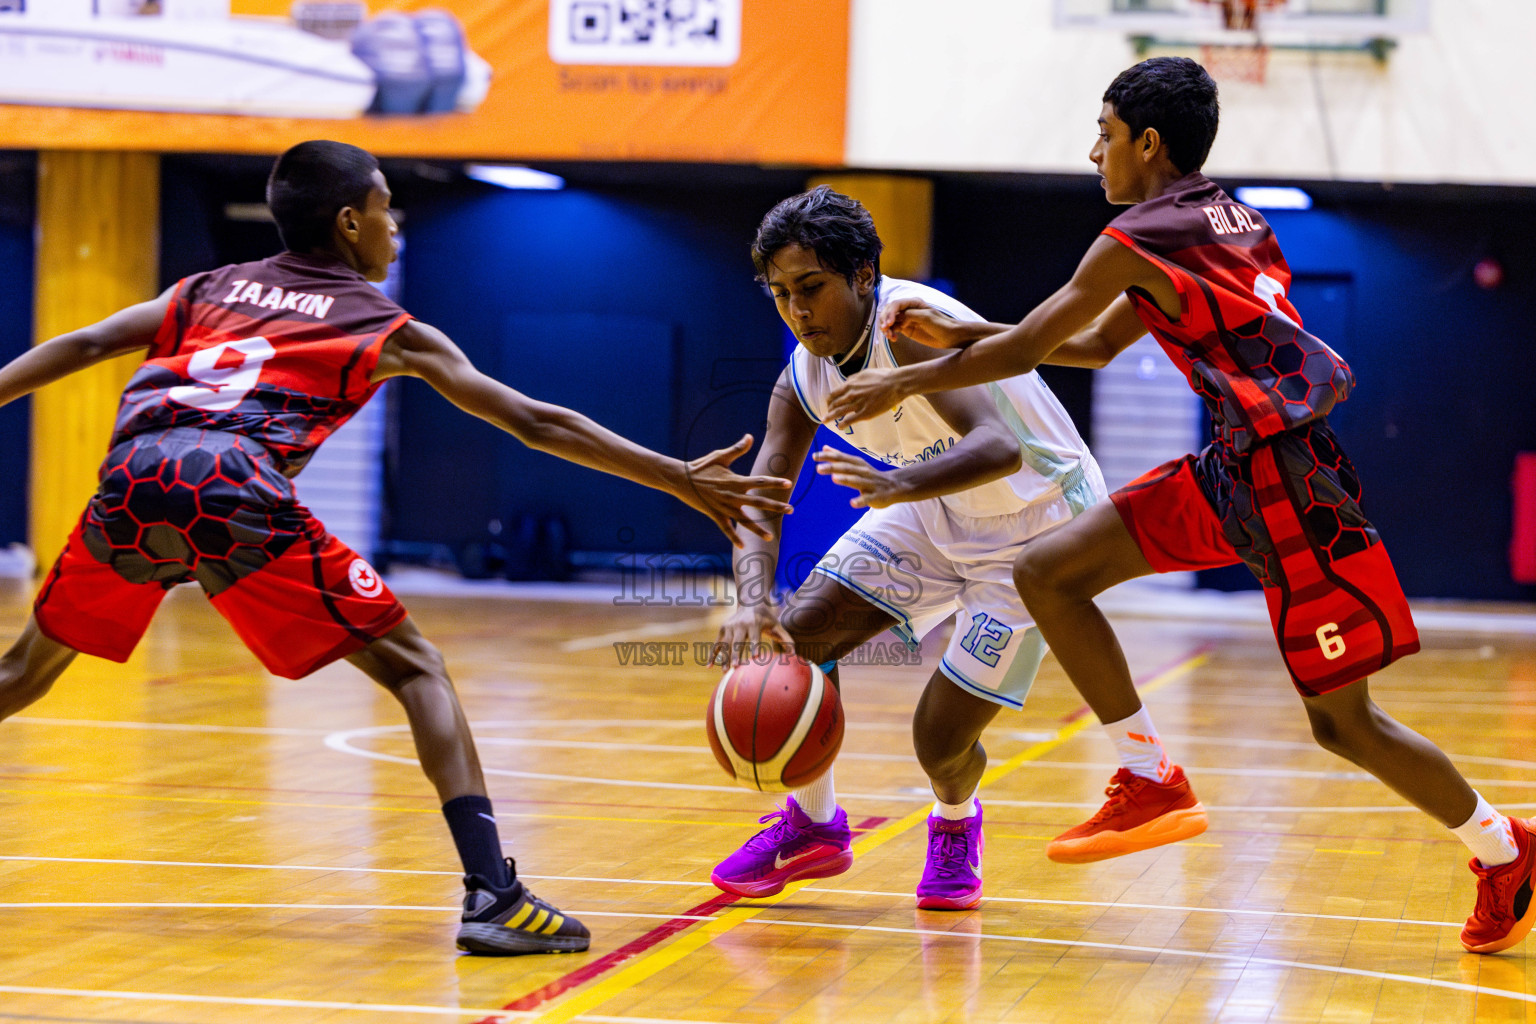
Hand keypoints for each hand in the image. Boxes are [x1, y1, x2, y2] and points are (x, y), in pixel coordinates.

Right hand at [679, 434, 793, 546]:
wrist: (681, 479)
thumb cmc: (701, 466)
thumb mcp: (720, 456)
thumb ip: (737, 449)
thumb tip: (750, 437)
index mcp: (736, 481)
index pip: (760, 481)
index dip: (775, 482)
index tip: (789, 482)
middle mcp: (732, 495)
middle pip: (758, 502)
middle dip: (776, 507)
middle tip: (791, 509)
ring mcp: (724, 507)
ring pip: (744, 520)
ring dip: (758, 529)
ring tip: (770, 536)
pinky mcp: (715, 514)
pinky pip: (726, 529)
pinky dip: (734, 538)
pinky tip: (742, 547)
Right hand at [710, 603, 795, 667]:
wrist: (750, 603)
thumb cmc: (766, 618)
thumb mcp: (777, 625)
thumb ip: (786, 639)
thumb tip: (794, 655)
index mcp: (754, 623)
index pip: (754, 636)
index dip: (754, 646)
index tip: (755, 657)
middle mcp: (740, 624)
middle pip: (737, 641)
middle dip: (735, 654)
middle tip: (735, 667)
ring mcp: (729, 626)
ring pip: (724, 644)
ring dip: (724, 658)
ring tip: (725, 672)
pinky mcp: (722, 629)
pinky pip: (716, 644)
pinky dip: (712, 655)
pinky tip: (709, 667)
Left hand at [813, 447, 902, 508]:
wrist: (895, 486)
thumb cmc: (871, 475)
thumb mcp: (856, 464)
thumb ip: (840, 456)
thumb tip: (825, 448)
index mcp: (857, 464)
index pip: (841, 458)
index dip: (828, 457)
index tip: (814, 456)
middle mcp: (863, 472)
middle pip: (847, 469)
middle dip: (833, 468)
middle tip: (818, 468)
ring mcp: (870, 484)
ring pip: (857, 481)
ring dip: (846, 479)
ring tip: (834, 478)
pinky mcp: (876, 496)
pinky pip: (868, 499)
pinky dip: (860, 500)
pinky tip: (852, 503)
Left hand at [824, 366, 907, 425]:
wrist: (896, 383)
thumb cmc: (883, 376)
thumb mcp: (865, 373)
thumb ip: (854, 378)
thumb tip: (847, 381)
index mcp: (851, 384)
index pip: (835, 393)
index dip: (830, 400)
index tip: (828, 403)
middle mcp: (852, 394)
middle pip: (835, 403)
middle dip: (829, 410)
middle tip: (826, 415)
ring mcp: (858, 404)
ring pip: (839, 412)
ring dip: (831, 417)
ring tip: (825, 421)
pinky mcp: (865, 413)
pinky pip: (850, 420)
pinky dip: (843, 424)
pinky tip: (839, 427)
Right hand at [878, 297, 964, 348]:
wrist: (950, 336)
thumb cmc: (942, 324)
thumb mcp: (927, 318)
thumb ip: (911, 315)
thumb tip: (897, 317)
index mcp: (914, 303)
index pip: (896, 304)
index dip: (890, 312)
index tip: (889, 324)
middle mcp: (908, 309)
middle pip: (890, 311)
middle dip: (885, 319)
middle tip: (885, 330)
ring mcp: (906, 319)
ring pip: (890, 321)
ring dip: (886, 328)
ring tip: (889, 336)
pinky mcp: (906, 329)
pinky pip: (894, 329)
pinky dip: (891, 333)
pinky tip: (893, 339)